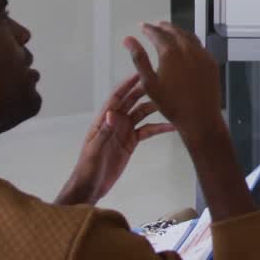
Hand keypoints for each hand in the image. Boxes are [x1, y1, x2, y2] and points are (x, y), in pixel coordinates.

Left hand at [56, 74, 174, 204]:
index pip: (116, 97)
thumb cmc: (88, 168)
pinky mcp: (131, 142)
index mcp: (104, 120)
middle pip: (132, 101)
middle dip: (145, 91)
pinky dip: (158, 127)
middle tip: (162, 82)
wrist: (91, 187)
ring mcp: (124, 131)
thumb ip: (104, 131)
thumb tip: (112, 113)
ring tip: (171, 102)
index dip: (127, 85)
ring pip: (142, 114)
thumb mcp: (96, 150)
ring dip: (155, 108)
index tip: (140, 73)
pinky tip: (171, 126)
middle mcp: (115, 122)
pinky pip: (147, 130)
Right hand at [123, 21, 222, 140]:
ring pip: (188, 35)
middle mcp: (188, 49)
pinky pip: (200, 45)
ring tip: (169, 31)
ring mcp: (202, 54)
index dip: (148, 28)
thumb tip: (129, 40)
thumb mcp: (149, 82)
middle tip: (155, 25)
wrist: (200, 117)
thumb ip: (139, 58)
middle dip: (163, 26)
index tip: (142, 26)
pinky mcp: (211, 61)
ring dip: (177, 31)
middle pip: (174, 31)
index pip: (157, 33)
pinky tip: (186, 44)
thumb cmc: (173, 104)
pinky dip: (190, 40)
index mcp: (171, 52)